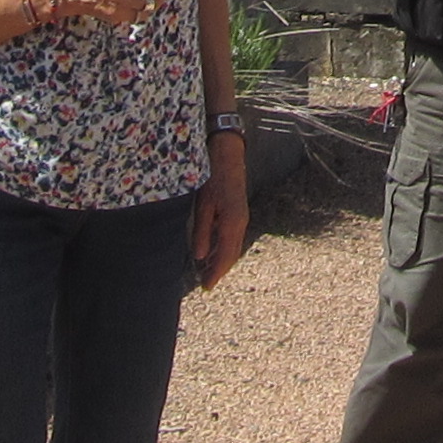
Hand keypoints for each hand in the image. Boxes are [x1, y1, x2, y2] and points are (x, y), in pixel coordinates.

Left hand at [190, 135, 250, 287]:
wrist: (227, 155)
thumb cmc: (213, 178)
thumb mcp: (203, 205)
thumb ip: (202, 231)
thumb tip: (200, 256)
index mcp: (233, 223)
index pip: (225, 256)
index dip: (216, 273)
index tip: (207, 287)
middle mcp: (240, 223)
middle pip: (231, 254)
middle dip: (219, 270)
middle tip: (206, 284)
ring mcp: (241, 217)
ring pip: (233, 246)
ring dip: (222, 260)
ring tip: (208, 272)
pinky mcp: (238, 212)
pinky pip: (232, 237)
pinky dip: (223, 248)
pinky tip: (213, 251)